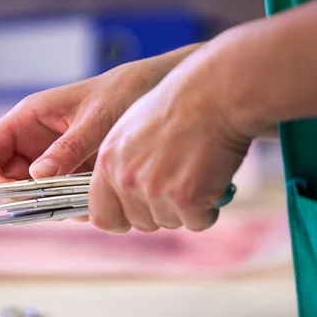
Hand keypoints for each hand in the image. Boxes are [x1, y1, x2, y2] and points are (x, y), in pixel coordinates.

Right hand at [0, 44, 201, 187]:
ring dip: (50, 206)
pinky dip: (72, 206)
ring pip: (34, 194)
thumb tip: (36, 179)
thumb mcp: (96, 119)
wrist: (157, 90)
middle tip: (50, 208)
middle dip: (22, 199)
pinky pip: (61, 197)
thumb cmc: (124, 91)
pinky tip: (94, 202)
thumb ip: (68, 148)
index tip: (9, 196)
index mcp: (28, 119)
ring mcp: (54, 159)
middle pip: (6, 179)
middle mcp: (35, 141)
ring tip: (80, 204)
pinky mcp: (75, 172)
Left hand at [88, 49, 253, 232]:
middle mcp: (125, 178)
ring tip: (197, 172)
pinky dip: (209, 208)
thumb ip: (120, 164)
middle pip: (140, 223)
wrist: (215, 94)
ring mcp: (154, 189)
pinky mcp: (184, 197)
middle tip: (179, 184)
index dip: (120, 220)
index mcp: (108, 161)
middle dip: (160, 212)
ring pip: (170, 222)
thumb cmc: (179, 107)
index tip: (135, 216)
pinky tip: (213, 179)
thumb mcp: (132, 130)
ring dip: (187, 208)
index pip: (101, 215)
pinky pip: (198, 222)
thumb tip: (121, 192)